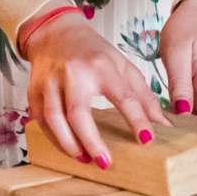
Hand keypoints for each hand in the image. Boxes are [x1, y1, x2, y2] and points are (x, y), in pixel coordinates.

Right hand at [22, 13, 168, 166]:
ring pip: (54, 119)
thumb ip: (143, 95)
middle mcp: (73, 73)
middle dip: (92, 141)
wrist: (55, 33)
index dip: (136, 119)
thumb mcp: (122, 65)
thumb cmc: (92, 52)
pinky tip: (69, 149)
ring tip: (85, 160)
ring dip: (69, 144)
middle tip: (106, 163)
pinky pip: (41, 122)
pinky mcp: (33, 91)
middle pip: (78, 112)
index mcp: (101, 66)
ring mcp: (50, 82)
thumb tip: (163, 123)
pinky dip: (54, 139)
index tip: (146, 140)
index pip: (122, 96)